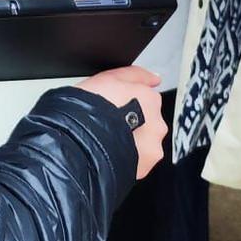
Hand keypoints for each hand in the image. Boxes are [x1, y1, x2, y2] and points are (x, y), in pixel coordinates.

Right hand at [76, 66, 164, 180]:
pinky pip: (139, 160)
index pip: (145, 98)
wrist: (83, 143)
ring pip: (145, 142)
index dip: (126, 101)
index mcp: (150, 99)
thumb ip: (136, 75)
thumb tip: (154, 78)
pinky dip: (129, 157)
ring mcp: (153, 147)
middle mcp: (157, 123)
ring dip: (132, 141)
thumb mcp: (109, 77)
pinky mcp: (146, 166)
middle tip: (109, 122)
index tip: (113, 105)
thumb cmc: (92, 109)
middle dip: (133, 122)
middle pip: (148, 121)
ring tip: (109, 139)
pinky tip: (112, 153)